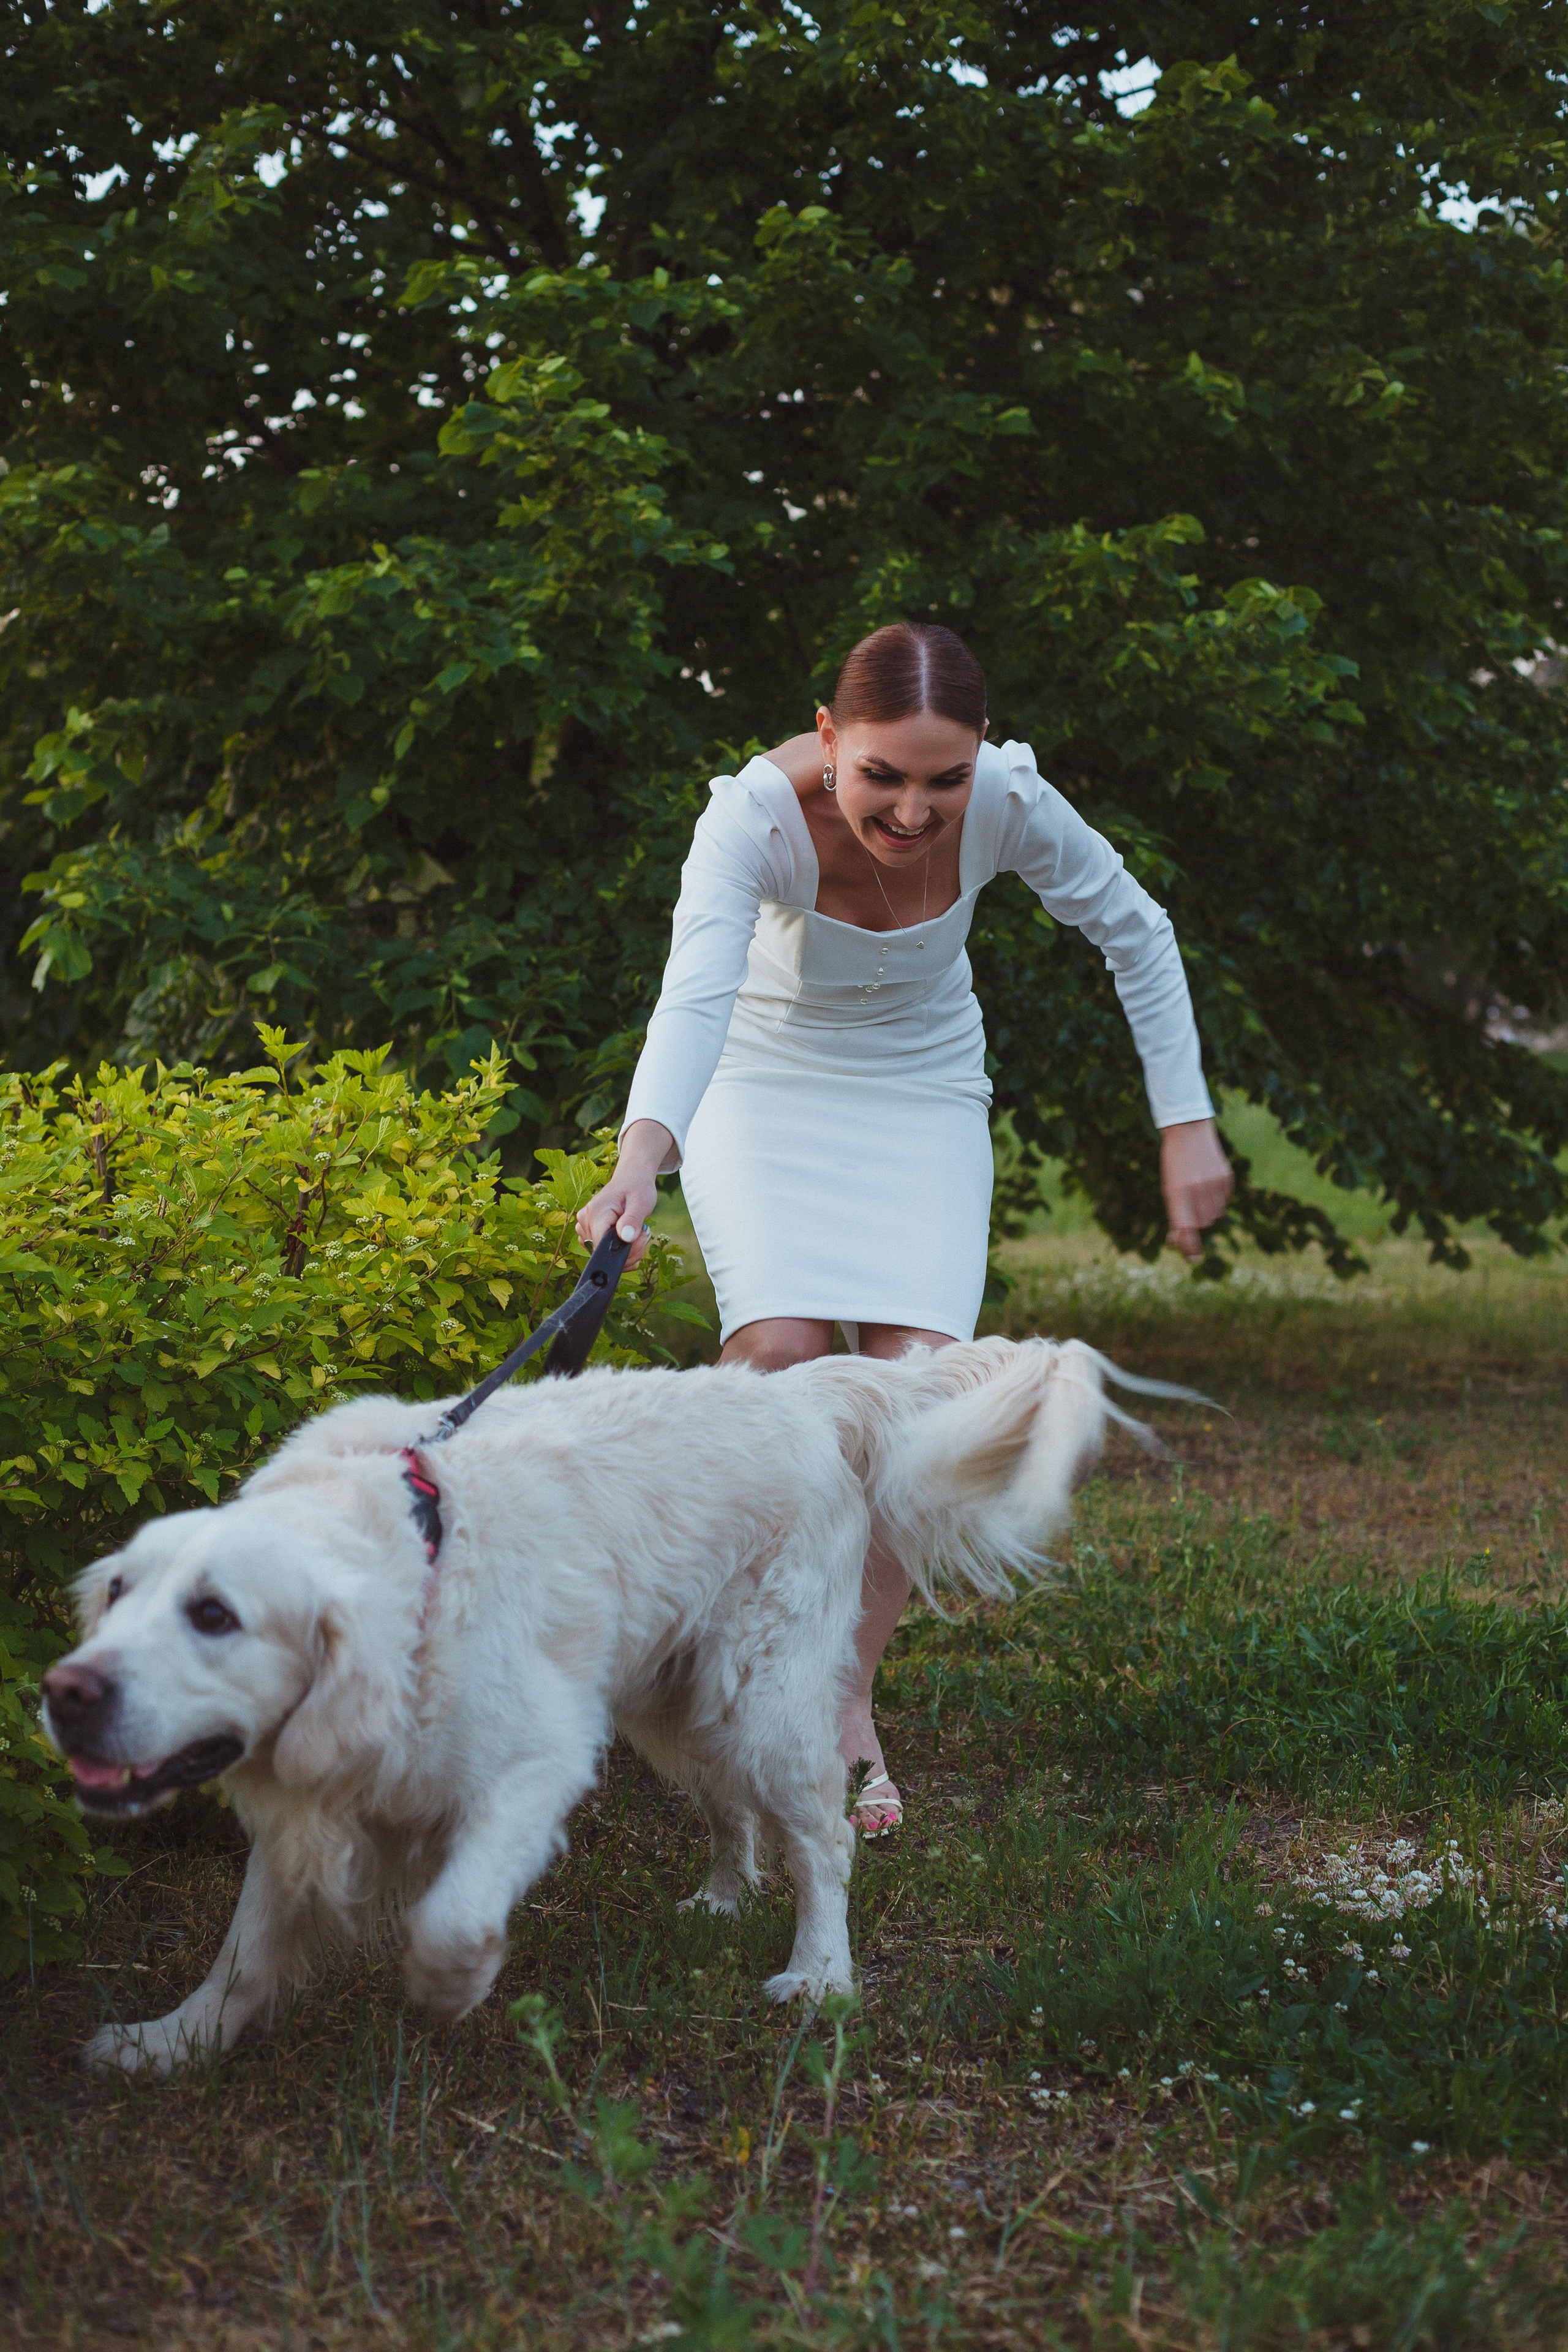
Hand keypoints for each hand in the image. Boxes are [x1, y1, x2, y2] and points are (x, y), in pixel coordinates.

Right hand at [575, 1120, 672, 1270]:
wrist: (631, 1178)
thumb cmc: (637, 1187)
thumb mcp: (641, 1202)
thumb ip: (633, 1220)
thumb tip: (625, 1238)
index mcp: (595, 1212)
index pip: (603, 1246)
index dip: (624, 1252)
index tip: (642, 1239)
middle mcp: (584, 1219)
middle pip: (603, 1251)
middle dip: (628, 1250)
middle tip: (643, 1233)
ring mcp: (584, 1225)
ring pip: (602, 1252)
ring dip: (624, 1250)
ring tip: (636, 1231)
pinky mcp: (587, 1230)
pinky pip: (601, 1248)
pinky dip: (617, 1247)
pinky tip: (627, 1235)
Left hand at [1160, 1118, 1233, 1260]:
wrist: (1189, 1132)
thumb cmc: (1174, 1164)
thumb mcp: (1169, 1188)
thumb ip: (1175, 1214)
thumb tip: (1177, 1240)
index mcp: (1177, 1193)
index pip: (1185, 1228)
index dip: (1189, 1246)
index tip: (1192, 1259)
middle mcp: (1196, 1190)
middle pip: (1202, 1224)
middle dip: (1196, 1221)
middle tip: (1190, 1204)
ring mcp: (1214, 1184)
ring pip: (1215, 1214)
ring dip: (1207, 1210)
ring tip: (1198, 1189)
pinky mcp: (1226, 1179)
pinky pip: (1224, 1201)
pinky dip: (1217, 1198)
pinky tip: (1208, 1182)